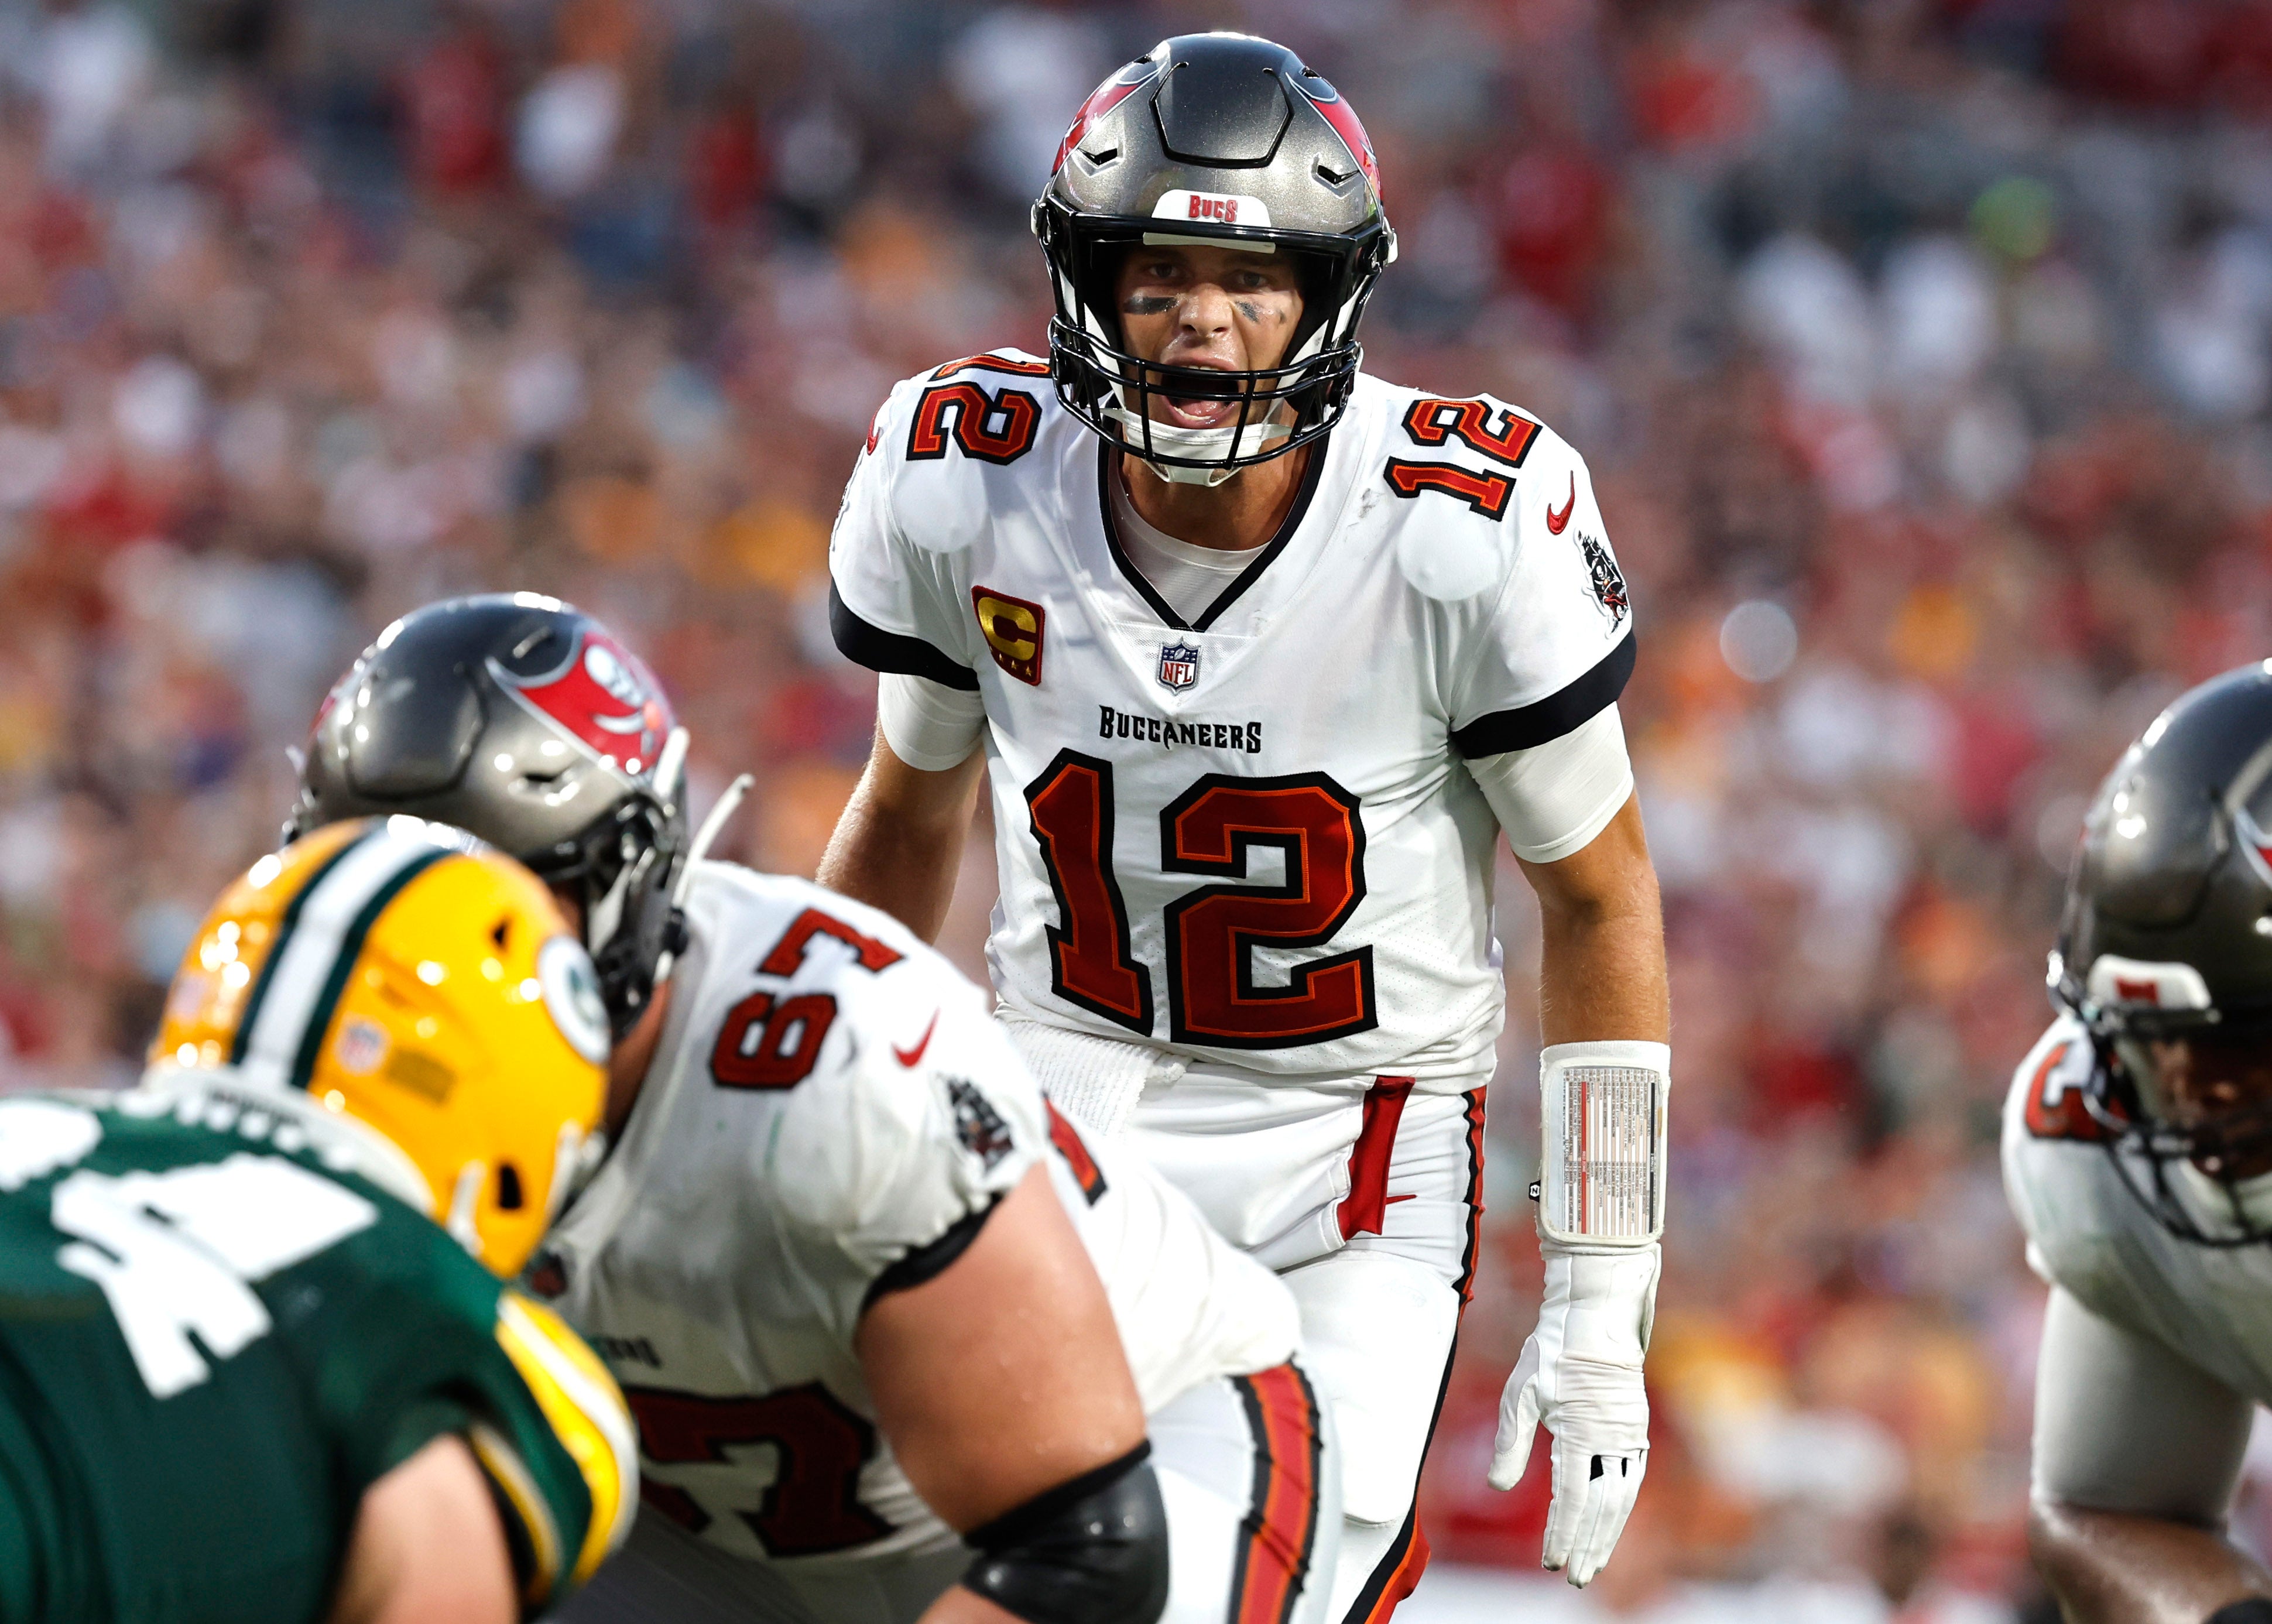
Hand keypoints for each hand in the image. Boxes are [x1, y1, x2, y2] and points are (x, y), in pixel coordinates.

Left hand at [1488, 1242, 1657, 1586]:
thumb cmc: (1552, 1352)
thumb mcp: (1520, 1393)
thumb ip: (1510, 1443)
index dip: (1562, 1534)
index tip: (1551, 1561)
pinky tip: (1610, 1522)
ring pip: (1620, 1497)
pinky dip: (1620, 1506)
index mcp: (1580, 1433)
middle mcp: (1611, 1440)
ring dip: (1608, 1533)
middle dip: (1588, 1545)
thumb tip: (1497, 1487)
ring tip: (1593, 1562)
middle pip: (1601, 1507)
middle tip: (1575, 1577)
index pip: (1572, 1499)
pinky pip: (1631, 1477)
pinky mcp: (1635, 1428)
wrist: (1596, 1316)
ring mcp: (1629, 1435)